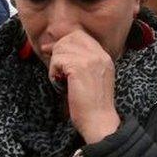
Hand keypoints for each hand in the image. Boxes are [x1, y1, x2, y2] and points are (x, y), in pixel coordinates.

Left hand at [48, 28, 120, 143]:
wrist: (99, 121)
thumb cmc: (91, 105)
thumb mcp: (91, 78)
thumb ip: (81, 62)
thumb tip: (56, 48)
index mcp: (104, 57)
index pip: (81, 36)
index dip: (64, 41)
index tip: (52, 51)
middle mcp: (99, 55)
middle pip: (70, 38)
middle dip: (57, 51)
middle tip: (54, 68)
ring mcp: (91, 60)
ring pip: (61, 49)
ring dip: (55, 65)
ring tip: (60, 81)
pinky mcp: (79, 68)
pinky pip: (58, 61)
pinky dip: (54, 73)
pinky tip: (60, 85)